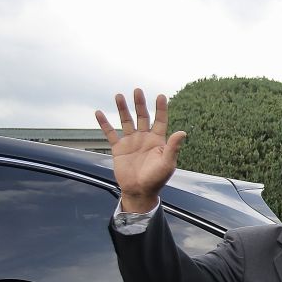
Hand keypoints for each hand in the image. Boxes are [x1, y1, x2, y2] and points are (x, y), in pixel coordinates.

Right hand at [95, 88, 185, 212]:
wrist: (140, 191)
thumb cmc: (156, 179)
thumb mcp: (167, 163)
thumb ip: (173, 147)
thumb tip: (183, 132)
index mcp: (158, 141)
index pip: (160, 120)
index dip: (161, 108)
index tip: (161, 96)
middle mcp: (144, 138)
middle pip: (142, 117)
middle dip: (140, 104)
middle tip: (137, 90)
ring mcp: (131, 142)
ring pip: (126, 121)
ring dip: (122, 109)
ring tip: (119, 95)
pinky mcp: (119, 148)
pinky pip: (110, 133)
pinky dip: (104, 123)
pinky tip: (98, 112)